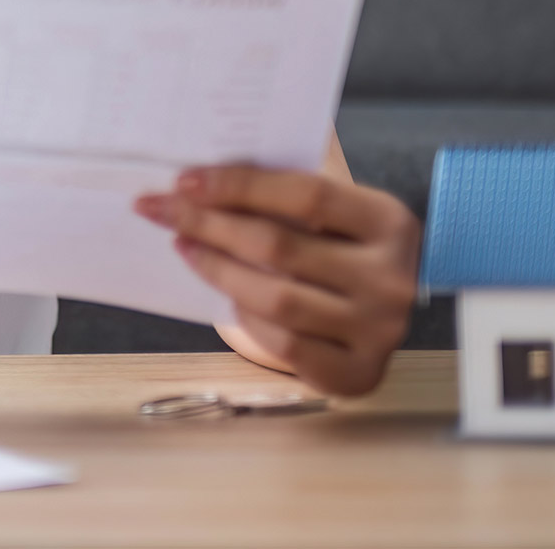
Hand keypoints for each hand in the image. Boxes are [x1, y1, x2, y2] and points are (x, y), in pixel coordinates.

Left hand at [135, 166, 420, 395]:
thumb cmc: (342, 248)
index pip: (306, 196)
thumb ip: (284, 194)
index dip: (239, 186)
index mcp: (389, 221)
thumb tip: (198, 181)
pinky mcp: (358, 373)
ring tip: (184, 247)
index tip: (184, 180)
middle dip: (209, 224)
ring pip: (275, 299)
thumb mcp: (333, 214)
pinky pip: (284, 344)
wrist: (383, 313)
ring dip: (217, 270)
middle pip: (280, 247)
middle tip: (162, 210)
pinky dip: (248, 318)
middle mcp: (392, 277)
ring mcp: (378, 330)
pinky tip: (228, 296)